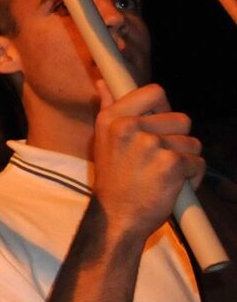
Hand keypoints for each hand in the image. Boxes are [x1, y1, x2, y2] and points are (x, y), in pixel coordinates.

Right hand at [89, 81, 203, 241]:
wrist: (116, 218)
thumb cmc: (114, 181)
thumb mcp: (104, 141)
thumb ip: (108, 108)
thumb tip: (102, 83)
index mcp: (112, 118)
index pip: (154, 92)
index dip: (164, 108)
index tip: (158, 124)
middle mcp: (129, 127)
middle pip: (181, 119)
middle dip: (178, 140)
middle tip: (159, 159)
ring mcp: (150, 144)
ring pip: (192, 142)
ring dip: (186, 160)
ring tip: (164, 175)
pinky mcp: (170, 163)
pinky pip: (197, 163)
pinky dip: (192, 177)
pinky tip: (173, 186)